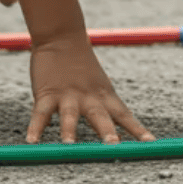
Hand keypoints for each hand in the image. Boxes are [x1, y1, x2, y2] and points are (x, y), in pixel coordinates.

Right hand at [26, 36, 152, 143]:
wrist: (62, 36)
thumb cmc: (81, 65)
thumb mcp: (98, 85)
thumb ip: (99, 107)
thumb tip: (104, 126)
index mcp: (104, 96)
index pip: (124, 115)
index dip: (137, 129)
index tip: (150, 143)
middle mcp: (88, 97)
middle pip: (100, 116)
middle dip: (107, 132)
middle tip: (114, 147)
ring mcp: (67, 95)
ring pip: (70, 115)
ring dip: (70, 131)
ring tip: (69, 146)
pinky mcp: (46, 93)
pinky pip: (40, 114)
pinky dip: (35, 128)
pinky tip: (32, 142)